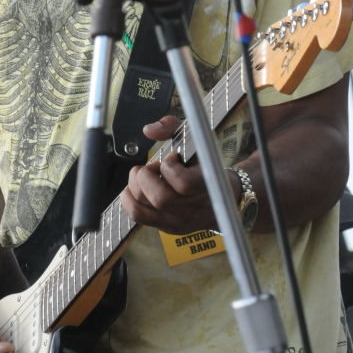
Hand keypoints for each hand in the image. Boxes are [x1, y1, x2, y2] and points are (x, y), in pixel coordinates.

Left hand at [120, 116, 218, 232]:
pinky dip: (127, 199)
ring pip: (144, 205)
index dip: (170, 167)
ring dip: (137, 184)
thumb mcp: (196, 139)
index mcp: (206, 186)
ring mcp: (178, 221)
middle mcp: (193, 208)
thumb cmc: (206, 164)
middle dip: (148, 175)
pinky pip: (137, 215)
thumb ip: (172, 126)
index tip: (173, 158)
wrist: (225, 197)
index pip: (183, 183)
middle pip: (160, 197)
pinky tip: (134, 186)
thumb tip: (148, 130)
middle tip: (154, 167)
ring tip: (146, 175)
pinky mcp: (166, 226)